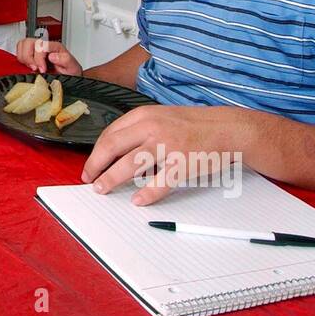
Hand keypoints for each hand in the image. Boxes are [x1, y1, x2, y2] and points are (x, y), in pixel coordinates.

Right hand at [16, 37, 82, 75]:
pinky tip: (28, 67)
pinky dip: (21, 59)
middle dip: (29, 57)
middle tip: (35, 68)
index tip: (42, 70)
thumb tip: (53, 56)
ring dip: (24, 58)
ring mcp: (36, 49)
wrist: (69, 77)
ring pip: (22, 45)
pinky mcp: (31, 55)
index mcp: (55, 46)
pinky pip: (20, 51)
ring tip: (32, 68)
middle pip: (28, 42)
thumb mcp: (73, 67)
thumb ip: (65, 60)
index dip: (39, 59)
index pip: (40, 46)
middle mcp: (44, 46)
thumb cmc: (70, 72)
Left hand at [80, 104, 247, 204]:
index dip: (95, 152)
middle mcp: (152, 128)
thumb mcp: (161, 116)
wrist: (226, 128)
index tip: (90, 164)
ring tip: (102, 189)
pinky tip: (137, 200)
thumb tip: (114, 147)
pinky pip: (159, 183)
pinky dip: (146, 194)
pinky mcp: (182, 164)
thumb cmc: (193, 124)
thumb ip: (139, 128)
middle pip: (112, 147)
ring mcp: (167, 146)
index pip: (110, 134)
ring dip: (111, 179)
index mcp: (144, 116)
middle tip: (88, 178)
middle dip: (95, 165)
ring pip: (130, 165)